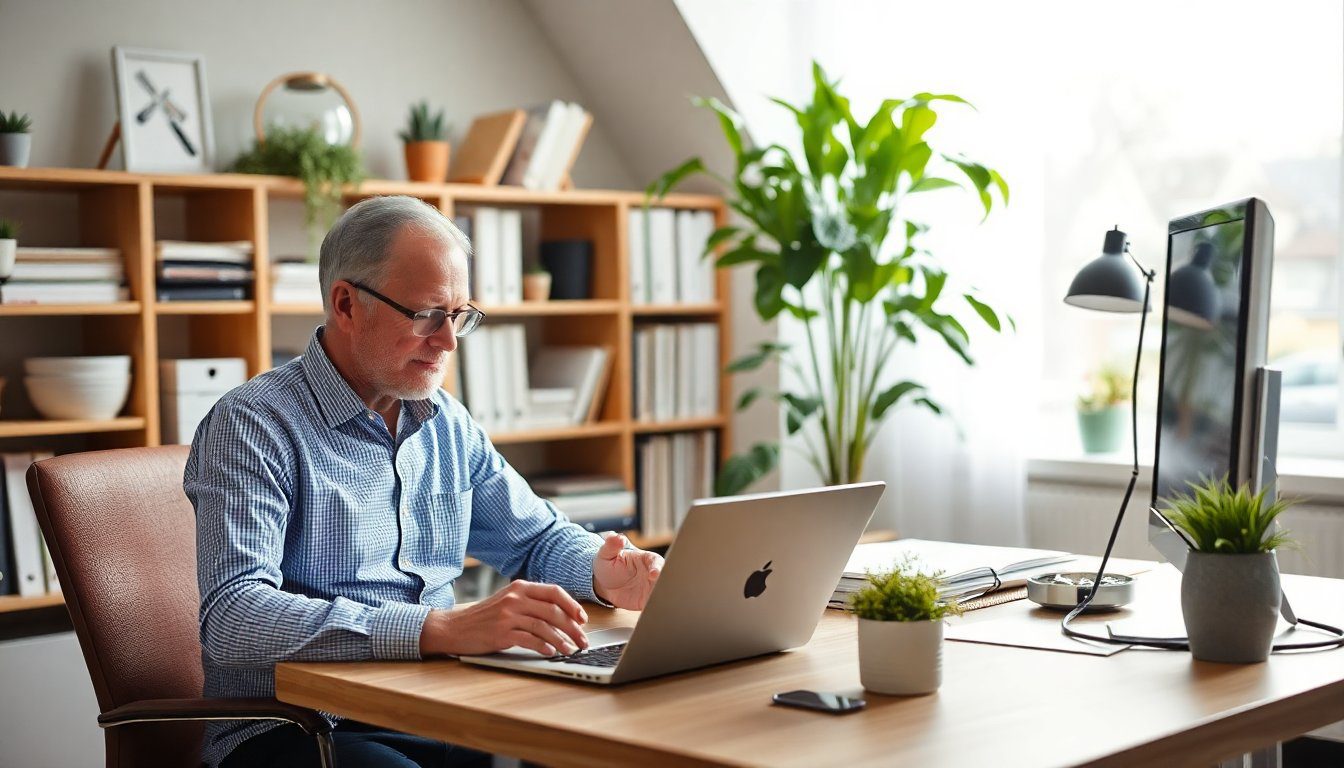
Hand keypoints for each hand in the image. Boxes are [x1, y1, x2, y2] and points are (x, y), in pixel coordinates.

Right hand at [420, 580, 588, 657]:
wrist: (454, 627)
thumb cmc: (484, 617)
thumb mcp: (508, 601)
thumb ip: (530, 602)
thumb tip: (562, 615)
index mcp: (520, 587)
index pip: (554, 592)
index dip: (572, 605)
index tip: (583, 619)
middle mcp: (515, 598)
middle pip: (553, 611)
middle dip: (572, 628)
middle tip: (583, 640)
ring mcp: (508, 615)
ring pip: (544, 626)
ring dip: (561, 640)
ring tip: (570, 650)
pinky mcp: (501, 633)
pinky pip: (529, 639)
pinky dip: (543, 646)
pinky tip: (550, 652)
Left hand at [592, 533, 663, 609]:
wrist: (604, 585)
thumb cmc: (607, 565)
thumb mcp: (606, 554)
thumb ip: (612, 545)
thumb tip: (616, 536)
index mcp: (644, 559)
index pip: (656, 561)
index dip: (657, 567)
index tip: (654, 574)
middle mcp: (651, 573)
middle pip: (665, 576)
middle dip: (666, 582)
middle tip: (663, 589)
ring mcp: (651, 587)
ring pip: (663, 591)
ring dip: (664, 595)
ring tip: (661, 601)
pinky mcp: (647, 601)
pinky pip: (656, 604)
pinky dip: (658, 606)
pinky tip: (656, 610)